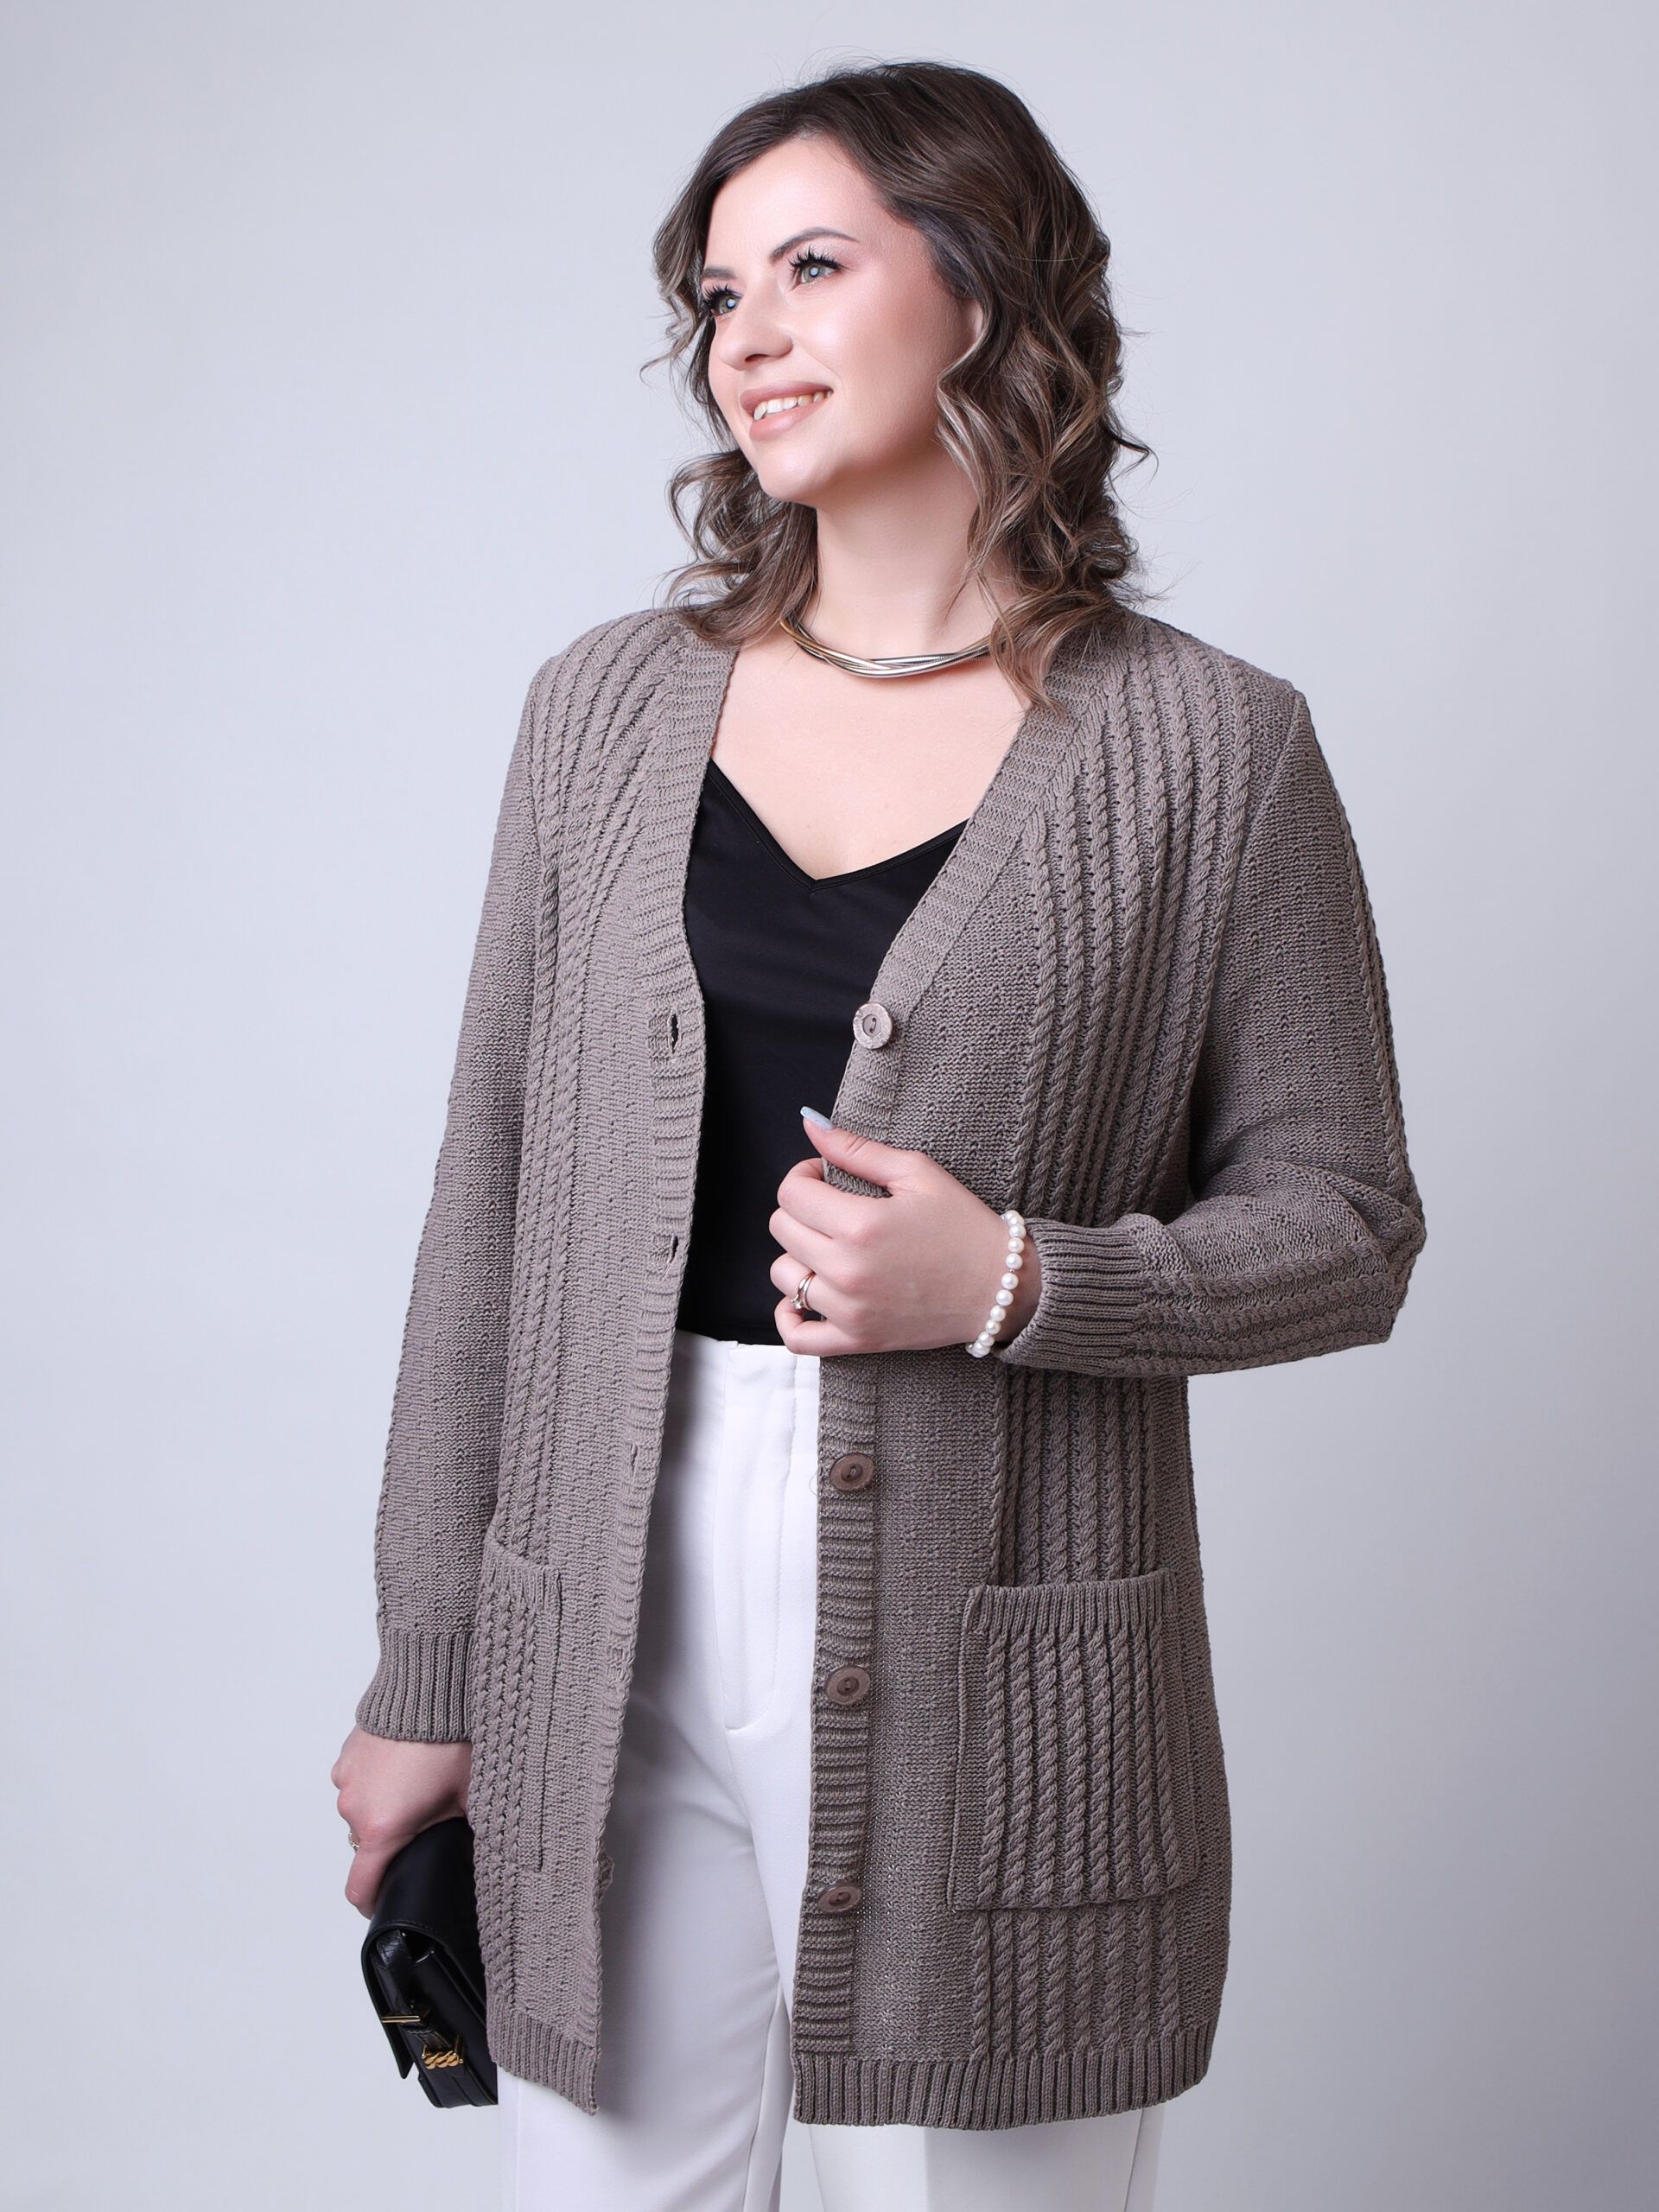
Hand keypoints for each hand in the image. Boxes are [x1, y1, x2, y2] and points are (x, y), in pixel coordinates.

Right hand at [331, 1724, 473, 1916]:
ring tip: (417, 1783)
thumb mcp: (468, 1797)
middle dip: (394, 1838)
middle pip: (368, 1843)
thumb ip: (464, 1833)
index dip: (373, 1902)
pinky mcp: (347, 1754)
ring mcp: (347, 1779)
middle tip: (426, 1819)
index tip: (386, 1902)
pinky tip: (404, 1762)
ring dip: (384, 1805)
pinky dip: (376, 1779)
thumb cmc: (451, 1742)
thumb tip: (484, 1854)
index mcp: (383, 1830)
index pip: (360, 1889)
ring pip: (363, 1809)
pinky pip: (358, 1779)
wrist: (430, 1688)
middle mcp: (356, 1808)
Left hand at [767, 1115, 1041, 1355]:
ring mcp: (849, 1310)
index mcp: (861, 1225)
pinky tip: (804, 1297)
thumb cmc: (963, 1226)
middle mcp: (847, 1270)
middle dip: (802, 1209)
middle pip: (782, 1229)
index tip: (826, 1177)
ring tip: (831, 1248)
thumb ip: (858, 1149)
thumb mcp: (918, 1173)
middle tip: (834, 1208)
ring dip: (800, 1256)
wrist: (1000, 1288)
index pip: (792, 1193)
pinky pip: (797, 1337)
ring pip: (784, 1275)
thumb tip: (810, 1125)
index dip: (805, 1175)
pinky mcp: (857, 1339)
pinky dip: (789, 1316)